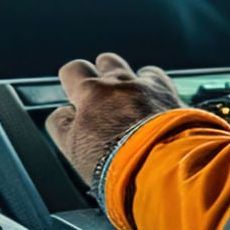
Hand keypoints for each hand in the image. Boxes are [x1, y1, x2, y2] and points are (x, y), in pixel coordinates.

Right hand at [47, 52, 183, 184]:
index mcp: (90, 93)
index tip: (75, 99)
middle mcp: (116, 82)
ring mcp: (143, 85)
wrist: (162, 168)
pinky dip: (148, 83)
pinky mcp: (166, 92)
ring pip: (125, 66)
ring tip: (121, 95)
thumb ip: (63, 126)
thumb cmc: (115, 164)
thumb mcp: (74, 150)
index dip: (72, 84)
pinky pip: (152, 75)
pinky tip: (149, 99)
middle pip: (101, 62)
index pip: (71, 72)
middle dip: (95, 73)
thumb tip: (63, 112)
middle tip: (96, 95)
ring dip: (119, 75)